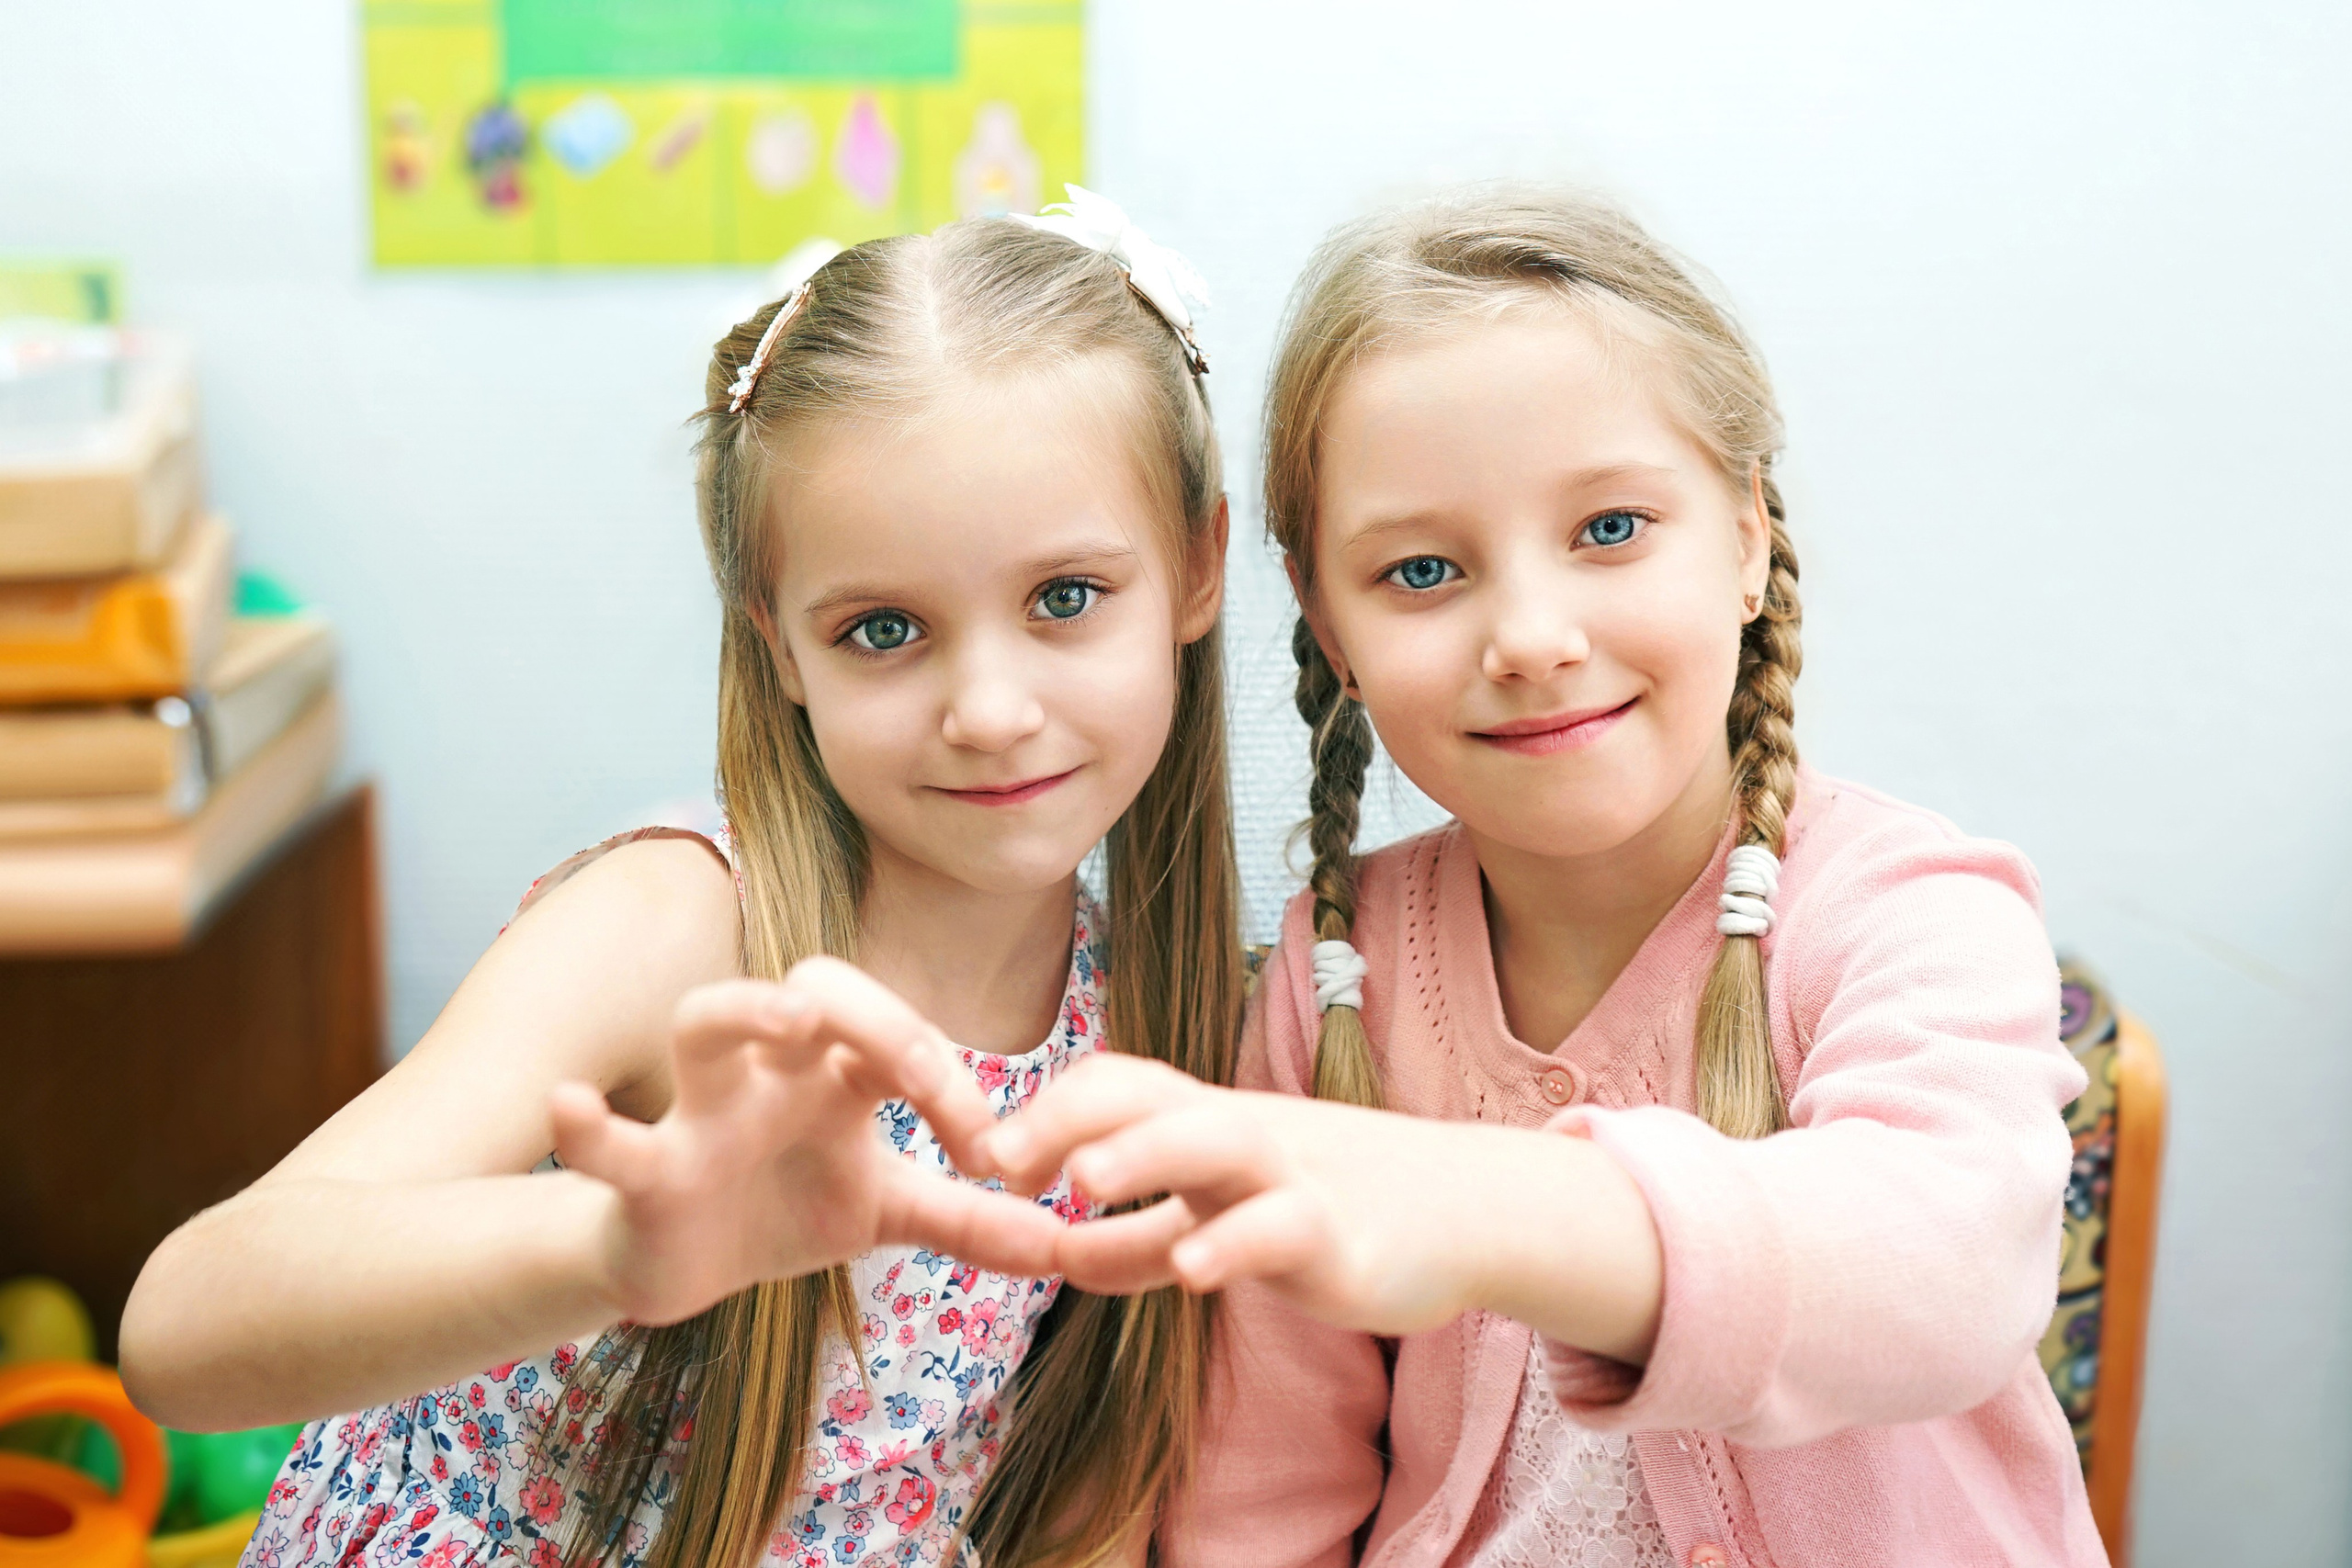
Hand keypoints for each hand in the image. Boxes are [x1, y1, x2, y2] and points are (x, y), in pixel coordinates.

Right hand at [552, 958, 1063, 1326]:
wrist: (685, 1269)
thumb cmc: (784, 1211)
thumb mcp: (888, 1215)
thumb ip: (972, 1221)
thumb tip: (1065, 1244)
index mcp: (837, 1073)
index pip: (904, 1037)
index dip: (953, 1081)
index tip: (994, 1158)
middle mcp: (773, 1069)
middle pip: (821, 983)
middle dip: (877, 1015)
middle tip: (925, 1075)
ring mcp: (704, 1109)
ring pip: (706, 1019)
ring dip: (745, 1007)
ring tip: (790, 1017)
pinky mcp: (646, 1166)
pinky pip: (611, 1139)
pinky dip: (590, 1125)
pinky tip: (574, 1106)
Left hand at [982, 1055, 1662, 1357]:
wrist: (1466, 1211)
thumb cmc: (1333, 1206)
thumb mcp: (1223, 1217)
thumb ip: (1139, 1241)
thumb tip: (1055, 1258)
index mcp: (1205, 1123)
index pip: (1118, 1086)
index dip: (1049, 1112)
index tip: (983, 1159)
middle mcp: (1240, 1133)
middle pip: (1149, 1097)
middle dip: (1068, 1120)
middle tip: (995, 1162)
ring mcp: (1293, 1176)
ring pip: (1215, 1143)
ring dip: (1145, 1157)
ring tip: (1082, 1183)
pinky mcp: (1339, 1233)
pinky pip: (1283, 1228)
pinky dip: (1235, 1243)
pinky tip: (1194, 1269)